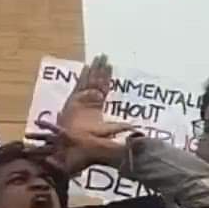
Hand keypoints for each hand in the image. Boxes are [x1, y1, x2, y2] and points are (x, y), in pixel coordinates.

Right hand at [29, 55, 134, 172]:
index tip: (110, 67)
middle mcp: (86, 103)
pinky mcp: (72, 102)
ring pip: (88, 81)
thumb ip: (119, 129)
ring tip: (99, 57)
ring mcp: (79, 102)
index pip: (102, 90)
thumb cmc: (88, 145)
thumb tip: (136, 127)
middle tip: (104, 57)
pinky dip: (83, 76)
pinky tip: (88, 66)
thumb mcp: (109, 135)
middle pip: (95, 82)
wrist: (73, 150)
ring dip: (94, 70)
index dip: (106, 78)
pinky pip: (79, 86)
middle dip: (100, 70)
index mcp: (94, 110)